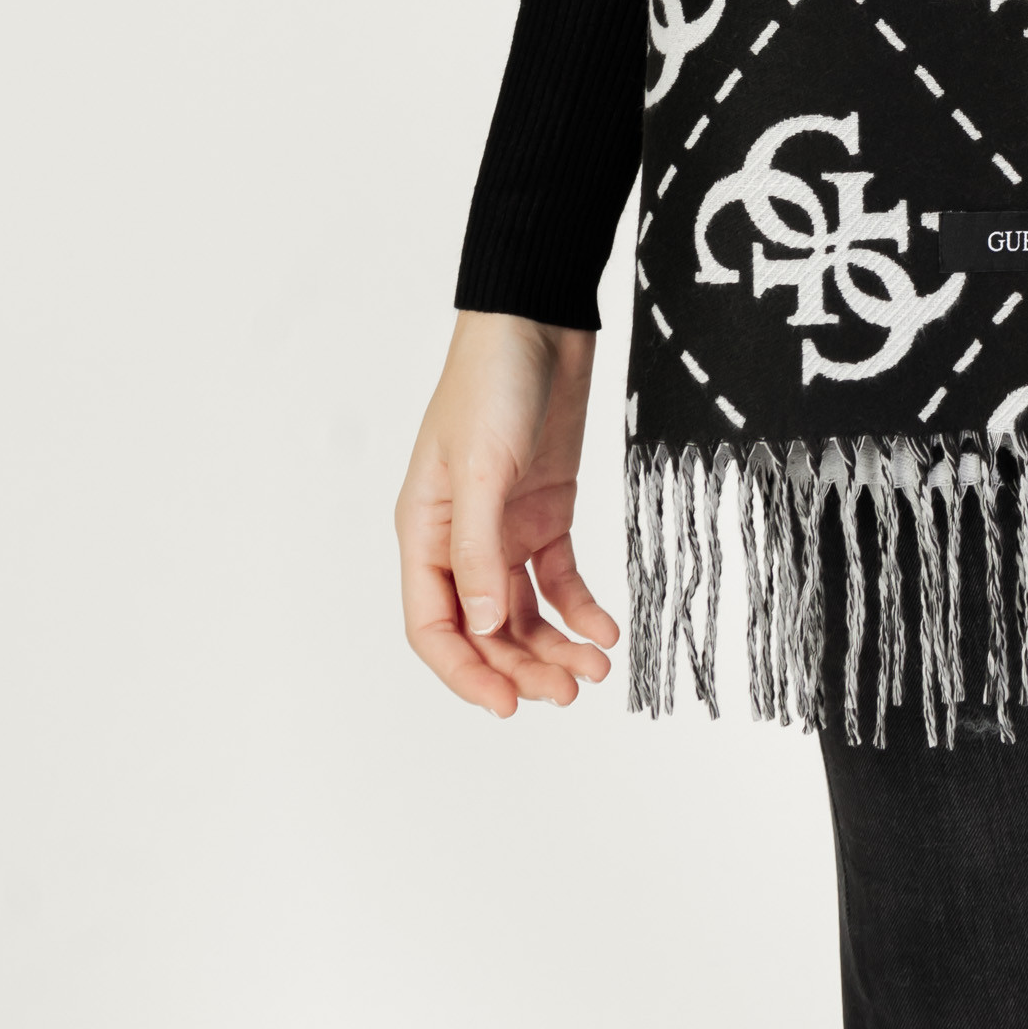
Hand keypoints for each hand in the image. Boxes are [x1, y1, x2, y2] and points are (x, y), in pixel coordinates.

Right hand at [395, 312, 617, 716]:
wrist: (541, 321)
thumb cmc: (493, 381)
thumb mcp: (483, 467)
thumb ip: (480, 549)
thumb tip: (485, 626)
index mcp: (423, 532)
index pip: (434, 627)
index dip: (466, 674)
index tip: (506, 707)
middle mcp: (460, 539)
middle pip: (484, 630)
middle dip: (521, 668)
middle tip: (568, 692)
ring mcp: (504, 527)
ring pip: (523, 612)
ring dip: (554, 647)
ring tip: (594, 669)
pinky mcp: (546, 511)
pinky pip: (559, 577)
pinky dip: (580, 607)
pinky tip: (605, 626)